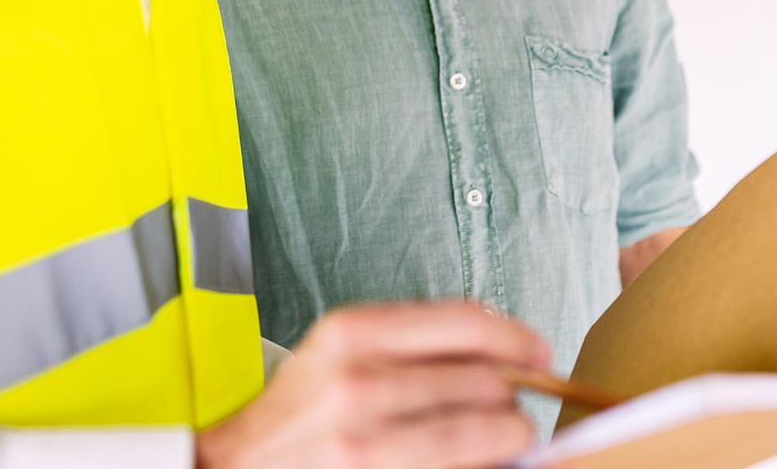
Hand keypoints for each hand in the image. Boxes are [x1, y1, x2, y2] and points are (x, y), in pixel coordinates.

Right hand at [194, 302, 549, 468]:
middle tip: (513, 405)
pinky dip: (483, 464)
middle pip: (483, 380)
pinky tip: (478, 461)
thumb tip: (503, 350)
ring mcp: (366, 440)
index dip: (515, 337)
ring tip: (506, 437)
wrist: (238, 468)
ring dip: (509, 435)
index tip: (538, 350)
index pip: (465, 323)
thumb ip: (413, 340)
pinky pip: (460, 467)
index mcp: (353, 332)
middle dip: (511, 395)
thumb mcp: (342, 350)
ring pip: (484, 430)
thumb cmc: (299, 412)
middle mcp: (359, 383)